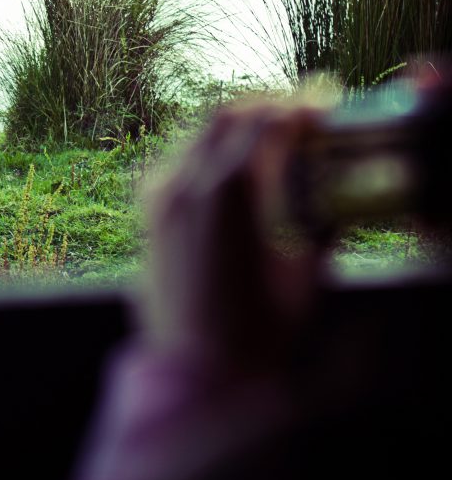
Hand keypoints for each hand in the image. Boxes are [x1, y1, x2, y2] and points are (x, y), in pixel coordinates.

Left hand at [142, 101, 326, 370]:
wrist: (195, 374)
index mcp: (231, 192)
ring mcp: (161, 198)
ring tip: (268, 140)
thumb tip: (331, 199)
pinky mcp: (148, 216)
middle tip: (300, 116)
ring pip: (197, 133)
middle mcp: (188, 184)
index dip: (303, 108)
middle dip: (267, 107)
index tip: (327, 105)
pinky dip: (207, 152)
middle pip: (228, 114)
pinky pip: (177, 162)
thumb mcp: (305, 273)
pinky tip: (231, 171)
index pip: (269, 121)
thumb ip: (319, 224)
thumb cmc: (257, 335)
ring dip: (235, 126)